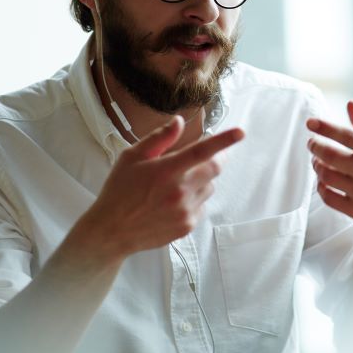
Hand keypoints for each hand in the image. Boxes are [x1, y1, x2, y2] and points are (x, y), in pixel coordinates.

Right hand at [79, 116, 243, 261]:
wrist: (112, 231)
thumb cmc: (119, 191)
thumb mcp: (132, 157)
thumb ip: (159, 138)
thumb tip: (178, 121)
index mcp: (167, 171)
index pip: (202, 151)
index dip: (223, 141)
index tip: (240, 133)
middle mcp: (180, 191)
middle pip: (215, 169)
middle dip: (218, 157)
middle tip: (210, 153)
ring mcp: (186, 211)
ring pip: (209, 187)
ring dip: (202, 179)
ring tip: (177, 182)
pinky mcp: (188, 225)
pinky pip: (201, 205)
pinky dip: (194, 199)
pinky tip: (173, 201)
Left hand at [307, 101, 352, 242]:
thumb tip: (350, 104)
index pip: (347, 136)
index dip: (325, 127)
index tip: (310, 122)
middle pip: (330, 155)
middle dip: (315, 146)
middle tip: (312, 142)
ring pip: (326, 176)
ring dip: (316, 165)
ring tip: (318, 160)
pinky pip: (328, 197)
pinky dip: (321, 186)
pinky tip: (324, 179)